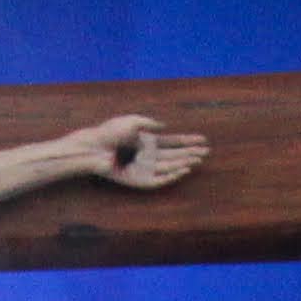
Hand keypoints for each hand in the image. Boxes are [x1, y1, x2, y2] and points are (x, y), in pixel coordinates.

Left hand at [88, 116, 207, 191]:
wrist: (94, 147)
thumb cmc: (109, 132)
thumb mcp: (131, 121)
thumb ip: (148, 123)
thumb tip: (164, 126)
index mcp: (147, 141)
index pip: (172, 142)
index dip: (187, 141)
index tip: (201, 139)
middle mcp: (148, 156)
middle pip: (174, 155)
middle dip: (190, 153)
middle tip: (206, 152)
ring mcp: (144, 168)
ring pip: (169, 167)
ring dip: (184, 163)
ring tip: (198, 159)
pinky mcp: (138, 180)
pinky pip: (158, 180)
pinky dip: (171, 176)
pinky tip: (183, 170)